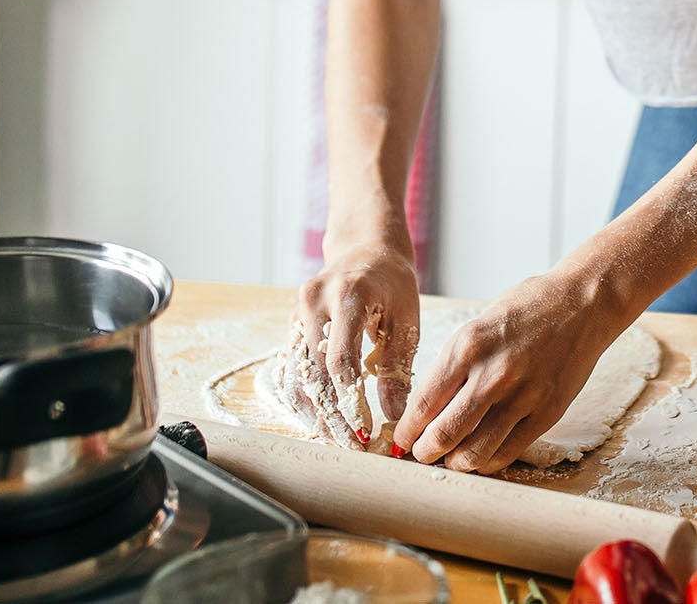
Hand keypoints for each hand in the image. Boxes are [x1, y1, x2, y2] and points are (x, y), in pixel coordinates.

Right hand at [286, 236, 420, 450]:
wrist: (365, 250)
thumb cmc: (392, 283)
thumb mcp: (405, 319)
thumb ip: (397, 366)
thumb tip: (394, 414)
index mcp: (347, 295)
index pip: (340, 359)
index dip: (350, 400)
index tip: (364, 430)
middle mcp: (313, 303)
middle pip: (314, 372)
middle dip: (331, 414)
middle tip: (350, 445)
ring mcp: (296, 313)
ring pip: (295, 374)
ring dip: (312, 411)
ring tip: (335, 439)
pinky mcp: (291, 325)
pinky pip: (291, 368)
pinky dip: (304, 396)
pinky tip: (321, 419)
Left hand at [393, 270, 626, 473]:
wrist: (583, 303)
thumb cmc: (527, 309)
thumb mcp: (477, 326)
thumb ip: (453, 366)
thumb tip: (426, 409)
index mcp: (467, 347)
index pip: (422, 405)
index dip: (407, 431)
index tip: (403, 438)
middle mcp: (492, 374)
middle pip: (443, 435)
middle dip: (425, 452)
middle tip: (422, 453)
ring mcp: (523, 396)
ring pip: (474, 453)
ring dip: (456, 462)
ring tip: (452, 458)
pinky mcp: (547, 412)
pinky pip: (508, 452)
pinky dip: (488, 461)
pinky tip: (482, 454)